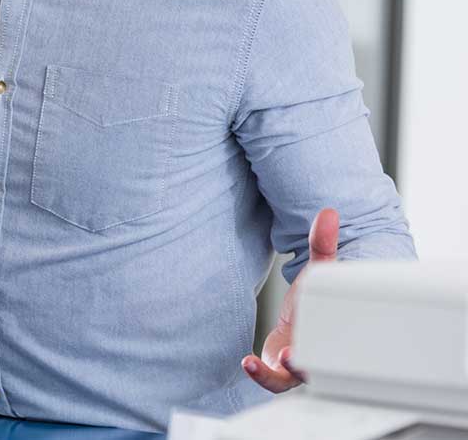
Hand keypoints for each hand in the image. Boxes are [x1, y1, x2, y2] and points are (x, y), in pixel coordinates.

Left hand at [242, 207, 338, 392]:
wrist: (302, 317)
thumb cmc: (315, 298)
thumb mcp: (319, 270)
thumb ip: (323, 244)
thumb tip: (329, 213)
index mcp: (337, 336)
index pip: (344, 350)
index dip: (336, 353)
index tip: (316, 343)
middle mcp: (321, 355)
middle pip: (318, 371)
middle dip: (304, 368)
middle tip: (290, 358)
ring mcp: (300, 366)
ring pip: (292, 380)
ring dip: (276, 376)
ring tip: (257, 364)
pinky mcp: (281, 370)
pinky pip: (273, 380)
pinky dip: (261, 374)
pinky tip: (247, 361)